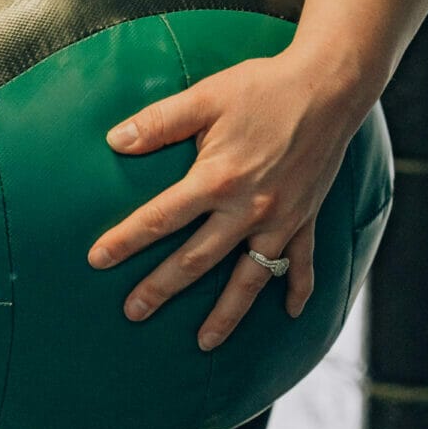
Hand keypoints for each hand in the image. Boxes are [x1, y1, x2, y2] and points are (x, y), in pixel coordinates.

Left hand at [85, 49, 368, 350]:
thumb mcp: (205, 97)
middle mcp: (249, 209)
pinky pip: (303, 263)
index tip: (97, 260)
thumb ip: (158, 122)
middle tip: (133, 313)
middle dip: (162, 289)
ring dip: (228, 313)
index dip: (126, 240)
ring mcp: (282, 219)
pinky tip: (290, 314)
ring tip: (205, 342)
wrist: (330, 86)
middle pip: (197, 260)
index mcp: (217, 180)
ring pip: (250, 278)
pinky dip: (297, 289)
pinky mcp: (307, 217)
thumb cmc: (263, 87)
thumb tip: (113, 141)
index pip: (160, 219)